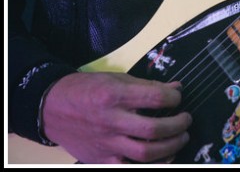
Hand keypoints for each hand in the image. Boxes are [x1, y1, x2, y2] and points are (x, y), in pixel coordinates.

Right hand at [41, 72, 191, 163]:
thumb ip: (147, 86)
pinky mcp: (100, 159)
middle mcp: (111, 121)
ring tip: (181, 138)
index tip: (178, 97)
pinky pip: (130, 166)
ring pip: (145, 154)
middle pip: (153, 130)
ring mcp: (106, 144)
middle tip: (186, 120)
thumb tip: (176, 87)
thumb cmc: (87, 89)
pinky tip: (163, 156)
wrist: (51, 108)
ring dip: (171, 147)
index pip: (155, 98)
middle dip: (178, 126)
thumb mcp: (116, 79)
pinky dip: (152, 164)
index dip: (174, 97)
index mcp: (114, 96)